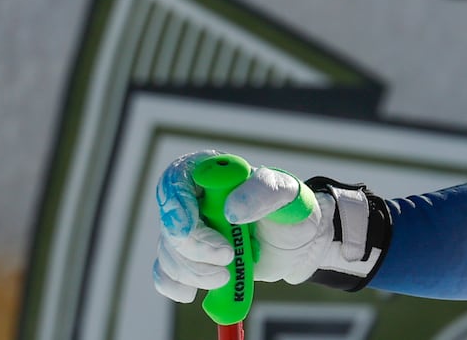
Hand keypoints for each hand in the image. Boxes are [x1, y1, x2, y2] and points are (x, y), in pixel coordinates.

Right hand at [153, 150, 391, 301]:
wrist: (299, 245)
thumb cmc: (293, 211)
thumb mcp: (290, 195)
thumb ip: (264, 193)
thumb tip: (231, 209)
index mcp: (216, 173)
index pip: (177, 179)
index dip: (176, 205)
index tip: (188, 229)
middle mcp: (195, 199)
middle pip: (170, 222)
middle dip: (193, 248)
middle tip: (227, 259)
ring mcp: (190, 230)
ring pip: (170, 251)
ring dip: (193, 270)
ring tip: (227, 276)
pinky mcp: (190, 258)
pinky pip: (166, 273)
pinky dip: (176, 285)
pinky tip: (193, 293)